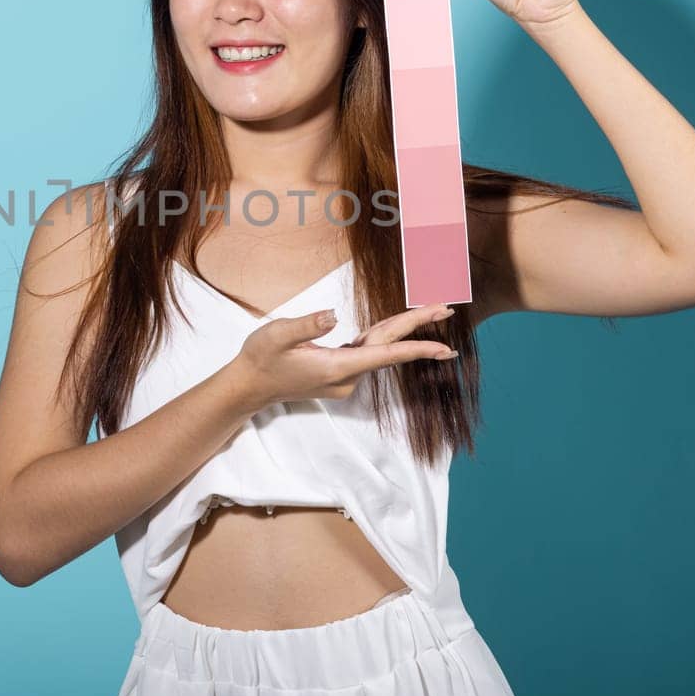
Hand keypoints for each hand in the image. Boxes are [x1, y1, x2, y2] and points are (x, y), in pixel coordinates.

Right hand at [229, 302, 458, 410]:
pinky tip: (397, 327)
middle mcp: (346, 376)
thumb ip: (306, 325)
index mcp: (336, 367)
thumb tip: (333, 315)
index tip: (444, 347)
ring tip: (430, 313)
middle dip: (419, 330)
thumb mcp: (276, 335)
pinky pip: (369, 353)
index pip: (385, 355)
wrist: (248, 387)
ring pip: (379, 350)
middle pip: (388, 349)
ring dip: (404, 332)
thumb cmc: (260, 358)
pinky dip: (386, 339)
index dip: (417, 348)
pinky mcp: (339, 373)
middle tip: (446, 308)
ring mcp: (344, 377)